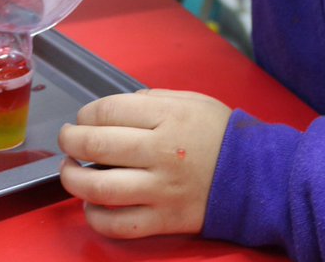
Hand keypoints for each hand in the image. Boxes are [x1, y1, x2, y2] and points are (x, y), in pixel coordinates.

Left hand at [57, 89, 232, 238]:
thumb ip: (151, 100)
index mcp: (168, 117)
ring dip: (72, 179)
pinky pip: (118, 224)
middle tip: (68, 139)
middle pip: (96, 146)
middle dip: (71, 141)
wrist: (255, 176)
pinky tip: (92, 204)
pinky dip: (95, 216)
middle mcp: (161, 152)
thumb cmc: (221, 136)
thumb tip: (114, 109)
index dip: (86, 114)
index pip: (108, 111)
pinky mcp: (163, 219)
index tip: (84, 118)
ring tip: (70, 171)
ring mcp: (161, 189)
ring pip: (99, 188)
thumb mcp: (191, 101)